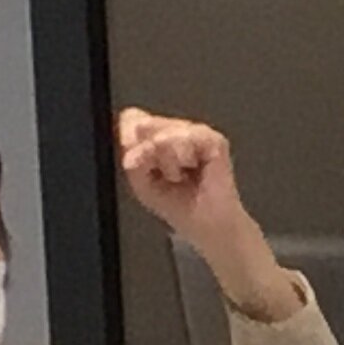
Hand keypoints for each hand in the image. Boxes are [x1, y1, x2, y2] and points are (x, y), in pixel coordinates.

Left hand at [116, 109, 252, 250]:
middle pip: (145, 123)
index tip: (139, 164)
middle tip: (163, 174)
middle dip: (149, 154)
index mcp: (156, 138)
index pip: (131, 118)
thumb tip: (134, 145)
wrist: (208, 226)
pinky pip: (186, 136)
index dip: (130, 139)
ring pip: (163, 131)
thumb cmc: (180, 206)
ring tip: (179, 176)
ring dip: (167, 160)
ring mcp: (195, 133)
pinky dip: (183, 157)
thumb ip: (132, 158)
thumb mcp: (141, 183)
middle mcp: (176, 131)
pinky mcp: (214, 140)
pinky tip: (192, 168)